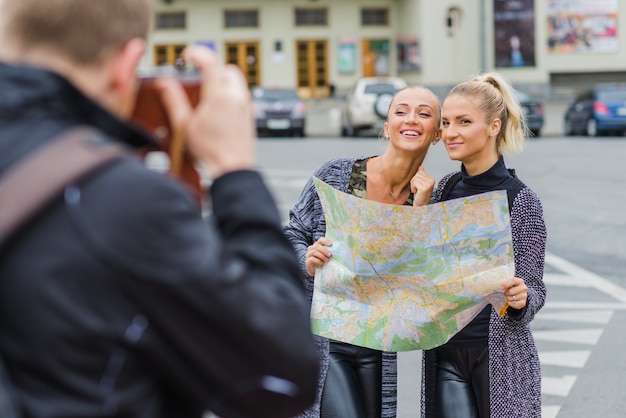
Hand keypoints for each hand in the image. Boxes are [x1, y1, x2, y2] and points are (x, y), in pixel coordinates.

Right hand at [156, 45, 254, 178]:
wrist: (232, 168)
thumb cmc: (210, 151)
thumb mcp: (185, 125)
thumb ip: (174, 100)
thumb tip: (164, 83)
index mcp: (219, 97)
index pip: (210, 62)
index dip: (197, 53)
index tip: (188, 56)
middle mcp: (236, 98)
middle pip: (227, 68)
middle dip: (212, 68)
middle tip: (198, 75)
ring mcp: (245, 106)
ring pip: (237, 81)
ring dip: (222, 80)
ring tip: (207, 92)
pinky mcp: (250, 115)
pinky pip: (242, 94)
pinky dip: (230, 93)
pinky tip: (219, 108)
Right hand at [305, 237, 331, 275]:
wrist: (316, 271)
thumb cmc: (322, 261)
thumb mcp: (326, 256)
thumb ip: (330, 252)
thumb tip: (339, 250)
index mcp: (317, 245)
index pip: (320, 240)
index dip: (325, 241)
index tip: (331, 244)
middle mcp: (311, 248)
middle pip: (317, 246)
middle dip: (324, 250)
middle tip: (330, 255)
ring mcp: (308, 254)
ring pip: (314, 252)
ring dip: (322, 256)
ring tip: (327, 260)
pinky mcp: (307, 261)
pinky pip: (312, 259)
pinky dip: (318, 261)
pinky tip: (322, 263)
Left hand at [410, 166, 434, 206]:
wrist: (420, 205)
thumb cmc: (420, 195)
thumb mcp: (420, 183)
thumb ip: (421, 175)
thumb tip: (420, 166)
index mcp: (431, 179)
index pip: (420, 172)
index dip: (416, 179)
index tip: (418, 185)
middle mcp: (431, 181)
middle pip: (417, 174)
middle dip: (414, 182)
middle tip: (417, 188)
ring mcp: (429, 184)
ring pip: (415, 178)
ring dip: (413, 185)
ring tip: (417, 190)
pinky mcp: (425, 188)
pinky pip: (414, 182)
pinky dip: (413, 188)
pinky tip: (417, 192)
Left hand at [501, 277, 527, 308]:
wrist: (515, 294)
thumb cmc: (510, 287)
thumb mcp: (508, 283)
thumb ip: (504, 283)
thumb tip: (499, 286)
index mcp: (520, 281)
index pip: (513, 281)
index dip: (506, 284)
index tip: (500, 287)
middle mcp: (524, 288)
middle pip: (511, 291)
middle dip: (506, 293)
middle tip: (506, 293)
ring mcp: (524, 295)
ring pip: (513, 298)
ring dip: (508, 298)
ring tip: (508, 296)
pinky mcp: (523, 302)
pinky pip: (516, 304)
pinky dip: (511, 304)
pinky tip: (510, 301)